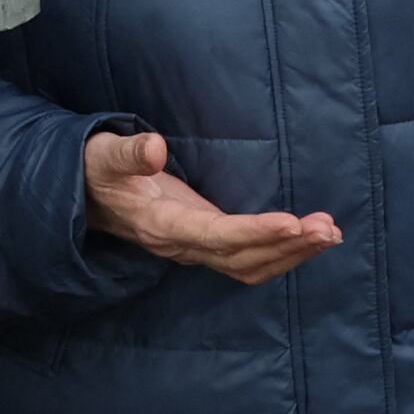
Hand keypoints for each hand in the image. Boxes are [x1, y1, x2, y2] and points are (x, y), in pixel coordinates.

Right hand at [84, 131, 338, 285]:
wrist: (84, 195)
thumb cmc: (96, 170)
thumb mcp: (103, 155)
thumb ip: (127, 153)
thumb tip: (155, 147)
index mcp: (160, 225)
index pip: (214, 235)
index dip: (255, 232)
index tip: (293, 223)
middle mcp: (181, 244)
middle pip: (242, 258)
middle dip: (286, 247)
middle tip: (328, 228)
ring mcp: (194, 247)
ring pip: (248, 265)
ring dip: (291, 254)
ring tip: (329, 234)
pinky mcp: (203, 241)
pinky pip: (246, 258)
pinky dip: (280, 252)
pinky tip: (306, 238)